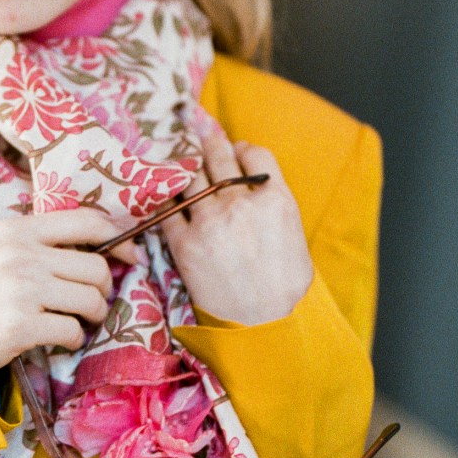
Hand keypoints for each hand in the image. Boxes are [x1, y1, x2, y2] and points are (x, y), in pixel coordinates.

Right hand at [0, 211, 137, 377]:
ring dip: (91, 316)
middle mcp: (21, 254)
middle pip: (96, 268)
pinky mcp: (22, 325)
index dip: (119, 239)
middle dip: (103, 290)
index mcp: (17, 230)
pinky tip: (58, 340)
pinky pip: (73, 331)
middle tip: (91, 304)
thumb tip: (102, 247)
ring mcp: (22, 289)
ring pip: (90, 300)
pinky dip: (73, 340)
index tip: (131, 256)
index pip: (86, 222)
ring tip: (75, 322)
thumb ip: (40, 244)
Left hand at [162, 127, 312, 325]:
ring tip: (176, 155)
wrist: (265, 328)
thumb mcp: (294, 236)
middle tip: (196, 129)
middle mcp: (242, 203)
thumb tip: (255, 186)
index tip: (235, 150)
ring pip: (190, 176)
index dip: (243, 149)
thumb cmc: (286, 288)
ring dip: (183, 163)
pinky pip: (167, 209)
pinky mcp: (184, 244)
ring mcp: (210, 221)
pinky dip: (165, 198)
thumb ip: (273, 204)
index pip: (256, 155)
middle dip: (207, 140)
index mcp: (276, 199)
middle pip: (218, 156)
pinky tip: (163, 194)